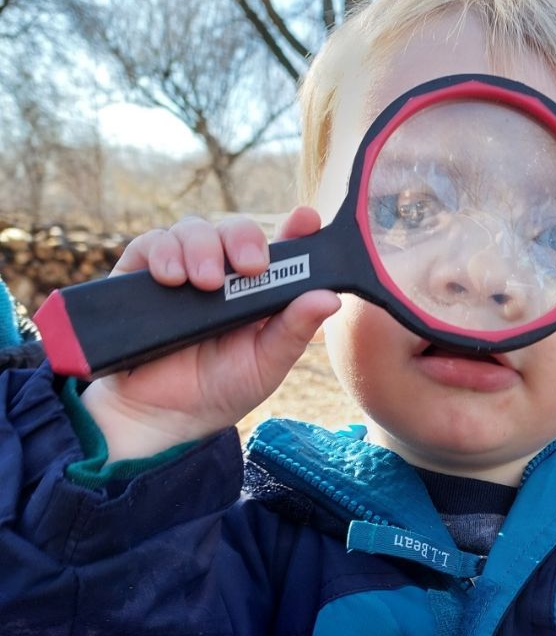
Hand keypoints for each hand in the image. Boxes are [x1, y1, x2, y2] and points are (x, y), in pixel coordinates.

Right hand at [81, 208, 340, 460]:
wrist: (158, 417)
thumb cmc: (219, 390)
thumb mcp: (265, 365)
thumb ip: (293, 331)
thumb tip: (332, 298)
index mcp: (259, 292)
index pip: (281, 251)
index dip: (296, 229)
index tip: (306, 218)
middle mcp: (223, 275)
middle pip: (235, 229)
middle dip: (243, 238)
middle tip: (249, 266)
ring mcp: (183, 271)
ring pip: (194, 229)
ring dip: (202, 247)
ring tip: (204, 282)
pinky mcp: (143, 275)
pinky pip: (151, 243)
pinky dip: (162, 252)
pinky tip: (171, 277)